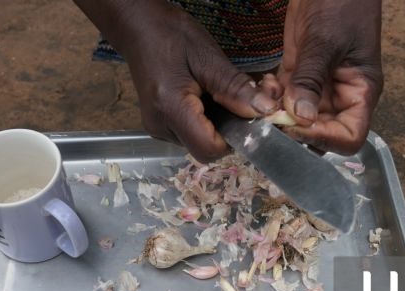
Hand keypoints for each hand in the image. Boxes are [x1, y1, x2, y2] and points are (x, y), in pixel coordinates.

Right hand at [74, 0, 277, 161]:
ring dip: (218, 125)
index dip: (234, 138)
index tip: (248, 114)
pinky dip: (206, 121)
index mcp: (170, 108)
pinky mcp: (160, 126)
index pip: (209, 148)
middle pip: (205, 148)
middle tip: (241, 100)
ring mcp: (158, 129)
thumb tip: (265, 111)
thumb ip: (235, 88)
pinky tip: (207, 98)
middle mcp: (161, 127)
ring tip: (220, 94)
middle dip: (229, 131)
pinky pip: (191, 134)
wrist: (138, 28)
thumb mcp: (208, 57)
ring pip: (199, 143)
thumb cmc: (171, 36)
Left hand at [277, 0, 383, 153]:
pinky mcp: (298, 76)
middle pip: (320, 133)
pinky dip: (271, 98)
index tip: (296, 125)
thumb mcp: (325, 41)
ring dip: (278, 115)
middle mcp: (340, 97)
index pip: (349, 137)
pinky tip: (263, 84)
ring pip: (297, 120)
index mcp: (360, 92)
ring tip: (265, 96)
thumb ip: (311, 79)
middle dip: (295, 130)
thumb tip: (301, 117)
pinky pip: (284, 99)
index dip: (324, 138)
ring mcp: (318, 88)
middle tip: (270, 117)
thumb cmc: (341, 3)